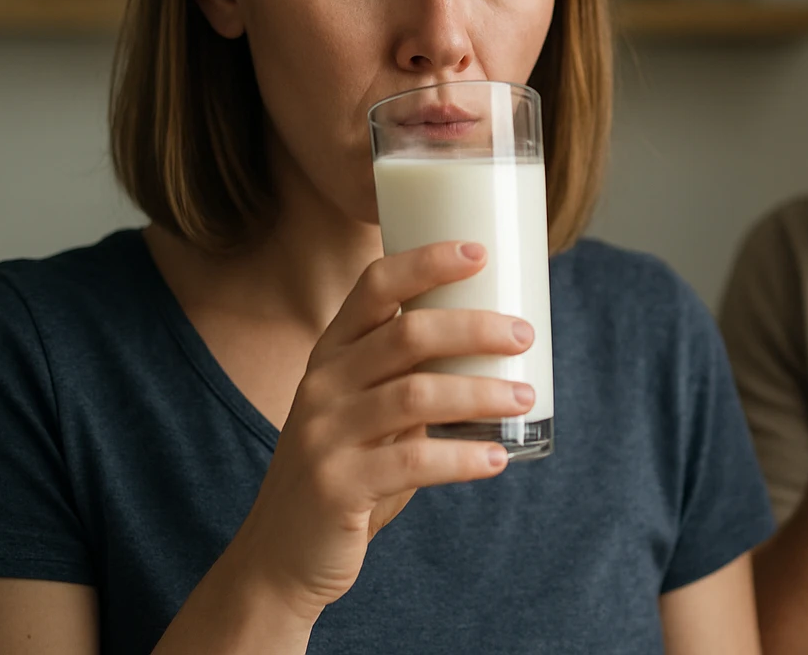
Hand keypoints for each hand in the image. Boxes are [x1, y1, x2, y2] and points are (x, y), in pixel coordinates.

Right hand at [226, 241, 535, 620]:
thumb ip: (412, 380)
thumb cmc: (346, 471)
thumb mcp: (367, 412)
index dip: (426, 262)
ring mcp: (324, 434)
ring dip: (480, 392)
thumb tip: (500, 348)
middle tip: (524, 333)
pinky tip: (498, 458)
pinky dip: (464, 458)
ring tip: (525, 397)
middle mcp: (322, 384)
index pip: (374, 286)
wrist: (282, 555)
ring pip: (416, 395)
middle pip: (406, 334)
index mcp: (331, 354)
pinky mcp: (337, 486)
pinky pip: (414, 462)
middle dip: (474, 328)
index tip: (480, 252)